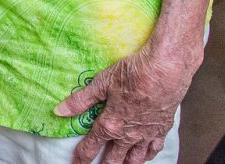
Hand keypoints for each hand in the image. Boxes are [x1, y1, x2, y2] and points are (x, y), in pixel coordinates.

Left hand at [54, 41, 198, 163]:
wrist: (165, 71)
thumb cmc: (133, 73)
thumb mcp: (102, 83)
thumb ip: (81, 100)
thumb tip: (59, 111)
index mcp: (111, 125)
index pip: (91, 146)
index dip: (82, 157)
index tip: (76, 163)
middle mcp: (128, 135)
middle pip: (114, 158)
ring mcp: (146, 134)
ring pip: (135, 158)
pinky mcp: (162, 129)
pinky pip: (154, 149)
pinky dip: (147, 155)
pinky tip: (145, 156)